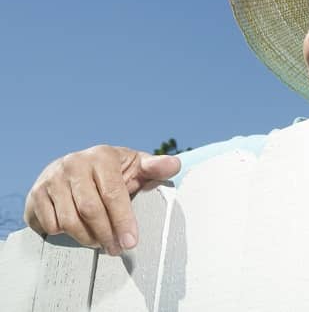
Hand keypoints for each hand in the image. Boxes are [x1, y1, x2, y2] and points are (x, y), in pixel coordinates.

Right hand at [24, 145, 180, 254]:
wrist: (71, 169)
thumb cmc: (111, 171)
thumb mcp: (135, 165)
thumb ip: (155, 167)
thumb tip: (175, 165)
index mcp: (102, 156)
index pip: (114, 193)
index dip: (124, 220)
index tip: (131, 241)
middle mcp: (75, 163)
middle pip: (91, 210)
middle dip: (107, 234)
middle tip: (117, 249)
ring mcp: (52, 178)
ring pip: (70, 220)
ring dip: (87, 238)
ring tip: (100, 243)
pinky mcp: (36, 193)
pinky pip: (51, 224)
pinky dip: (66, 235)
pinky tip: (79, 232)